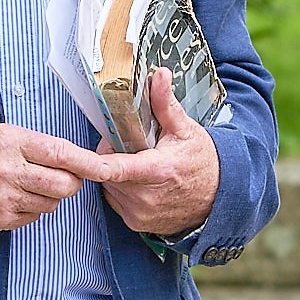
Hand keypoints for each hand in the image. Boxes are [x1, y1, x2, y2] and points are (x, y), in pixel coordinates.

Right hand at [0, 125, 109, 231]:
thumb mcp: (2, 134)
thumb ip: (36, 146)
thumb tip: (73, 160)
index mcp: (12, 142)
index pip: (61, 153)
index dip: (88, 163)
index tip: (106, 168)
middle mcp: (9, 170)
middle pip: (63, 185)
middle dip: (72, 182)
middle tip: (67, 177)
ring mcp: (4, 198)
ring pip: (51, 203)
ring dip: (49, 196)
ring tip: (28, 183)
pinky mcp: (0, 219)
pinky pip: (33, 217)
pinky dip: (31, 208)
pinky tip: (14, 196)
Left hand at [96, 69, 220, 236]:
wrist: (219, 198)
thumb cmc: (202, 163)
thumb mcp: (186, 130)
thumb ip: (166, 104)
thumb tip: (159, 76)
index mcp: (157, 171)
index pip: (117, 168)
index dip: (97, 159)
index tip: (80, 155)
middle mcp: (146, 197)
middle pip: (108, 170)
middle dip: (113, 154)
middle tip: (132, 145)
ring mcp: (140, 213)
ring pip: (109, 185)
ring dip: (116, 172)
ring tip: (139, 162)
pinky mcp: (136, 223)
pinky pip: (115, 200)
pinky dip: (121, 189)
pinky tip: (139, 181)